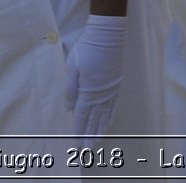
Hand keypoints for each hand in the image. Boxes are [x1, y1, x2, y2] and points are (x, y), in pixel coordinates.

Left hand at [62, 14, 124, 143]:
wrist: (108, 35)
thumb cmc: (86, 49)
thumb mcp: (72, 67)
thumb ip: (70, 90)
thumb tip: (69, 109)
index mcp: (88, 92)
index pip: (81, 116)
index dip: (78, 131)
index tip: (76, 143)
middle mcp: (101, 95)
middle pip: (94, 119)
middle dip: (89, 135)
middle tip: (87, 149)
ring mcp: (111, 90)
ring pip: (105, 115)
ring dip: (100, 129)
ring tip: (97, 141)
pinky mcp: (117, 84)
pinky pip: (114, 105)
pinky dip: (110, 115)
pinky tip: (108, 122)